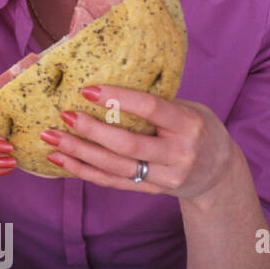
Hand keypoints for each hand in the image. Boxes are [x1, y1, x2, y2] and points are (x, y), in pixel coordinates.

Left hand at [38, 85, 240, 203]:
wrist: (220, 173)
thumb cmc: (197, 129)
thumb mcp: (189, 109)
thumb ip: (156, 102)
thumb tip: (105, 77)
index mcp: (190, 125)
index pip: (152, 109)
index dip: (119, 99)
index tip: (87, 89)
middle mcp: (180, 154)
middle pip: (128, 145)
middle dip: (91, 130)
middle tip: (63, 115)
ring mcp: (165, 177)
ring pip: (115, 167)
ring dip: (78, 153)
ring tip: (50, 138)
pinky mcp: (151, 191)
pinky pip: (112, 182)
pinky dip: (83, 171)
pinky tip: (61, 159)